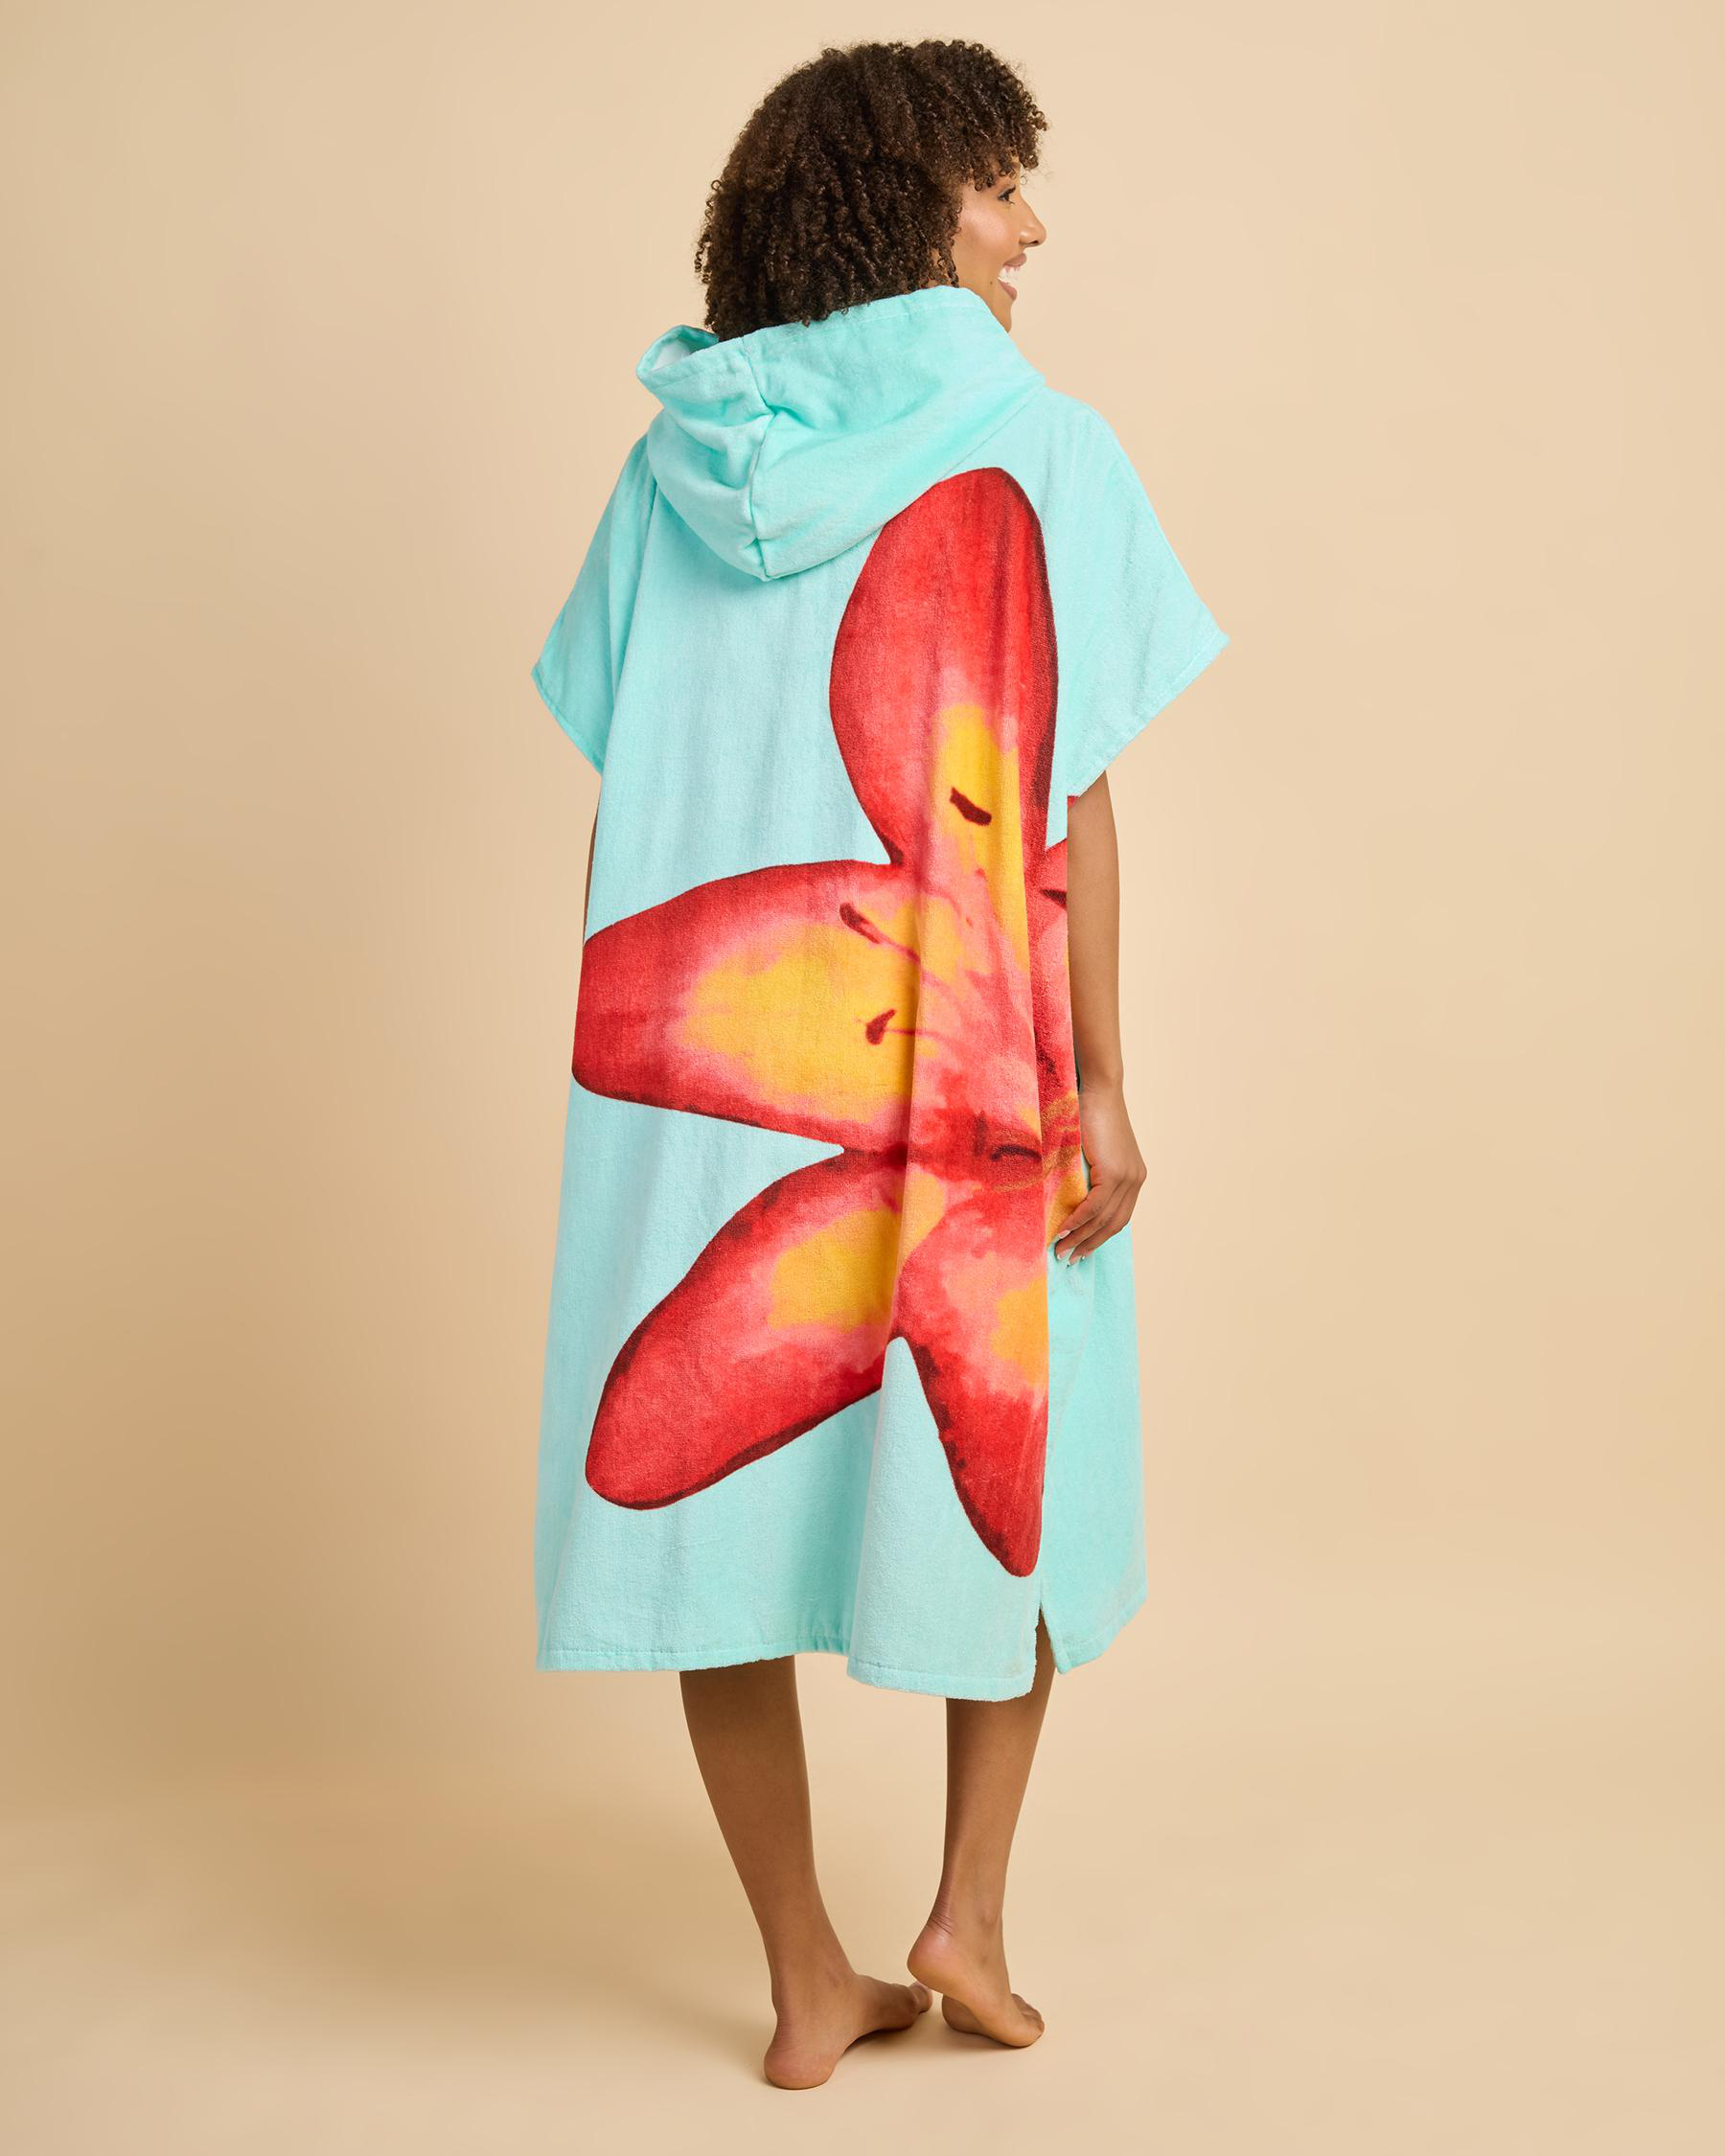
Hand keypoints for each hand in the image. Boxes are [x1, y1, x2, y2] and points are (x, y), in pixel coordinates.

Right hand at [1052, 1081, 1145, 1262]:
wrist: (1098, 1090)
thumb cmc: (1090, 1115)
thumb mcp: (1092, 1152)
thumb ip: (1089, 1175)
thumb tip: (1068, 1199)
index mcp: (1134, 1177)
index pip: (1118, 1217)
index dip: (1099, 1236)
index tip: (1080, 1250)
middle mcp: (1135, 1180)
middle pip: (1114, 1224)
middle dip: (1090, 1244)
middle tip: (1068, 1258)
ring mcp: (1128, 1177)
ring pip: (1104, 1219)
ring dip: (1081, 1238)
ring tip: (1061, 1250)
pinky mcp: (1115, 1172)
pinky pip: (1095, 1206)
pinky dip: (1079, 1222)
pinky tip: (1064, 1231)